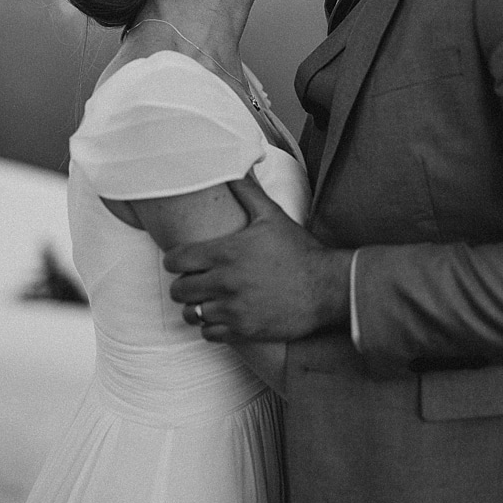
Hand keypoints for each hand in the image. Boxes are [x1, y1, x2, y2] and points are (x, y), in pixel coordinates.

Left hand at [164, 177, 352, 342]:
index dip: (176, 260)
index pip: (174, 260)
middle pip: (178, 289)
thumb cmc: (300, 251)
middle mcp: (224, 281)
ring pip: (191, 314)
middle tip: (198, 282)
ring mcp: (233, 308)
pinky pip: (208, 334)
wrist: (328, 287)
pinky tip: (224, 317)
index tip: (186, 262)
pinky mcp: (243, 329)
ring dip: (196, 307)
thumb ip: (247, 193)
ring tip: (209, 302)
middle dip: (184, 285)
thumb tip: (234, 169)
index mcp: (225, 252)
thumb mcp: (273, 217)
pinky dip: (212, 327)